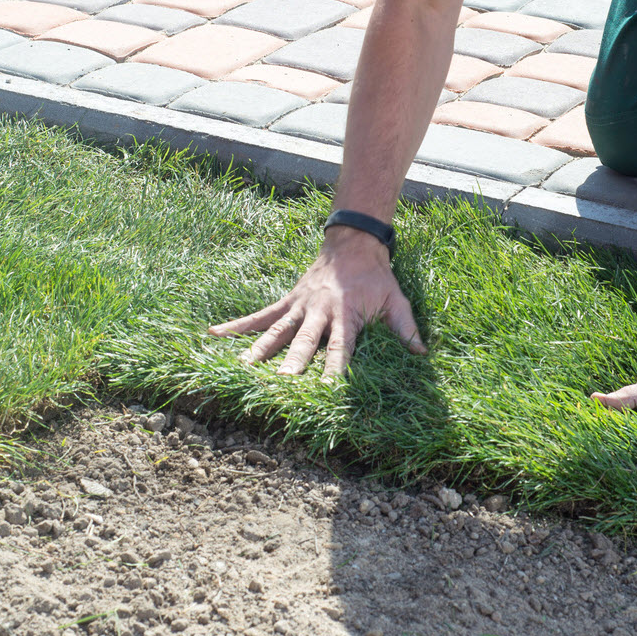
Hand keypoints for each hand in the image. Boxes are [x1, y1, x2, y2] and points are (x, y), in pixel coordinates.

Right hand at [208, 228, 425, 378]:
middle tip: (282, 382)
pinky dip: (237, 326)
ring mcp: (300, 307)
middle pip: (304, 341)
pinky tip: (214, 334)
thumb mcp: (397, 301)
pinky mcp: (288, 302)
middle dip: (293, 362)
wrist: (354, 243)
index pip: (341, 348)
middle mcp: (319, 312)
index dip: (335, 370)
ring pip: (276, 332)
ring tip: (242, 368)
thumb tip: (422, 355)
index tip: (329, 392)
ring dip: (258, 350)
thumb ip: (406, 329)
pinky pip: (260, 316)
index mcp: (347, 315)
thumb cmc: (377, 278)